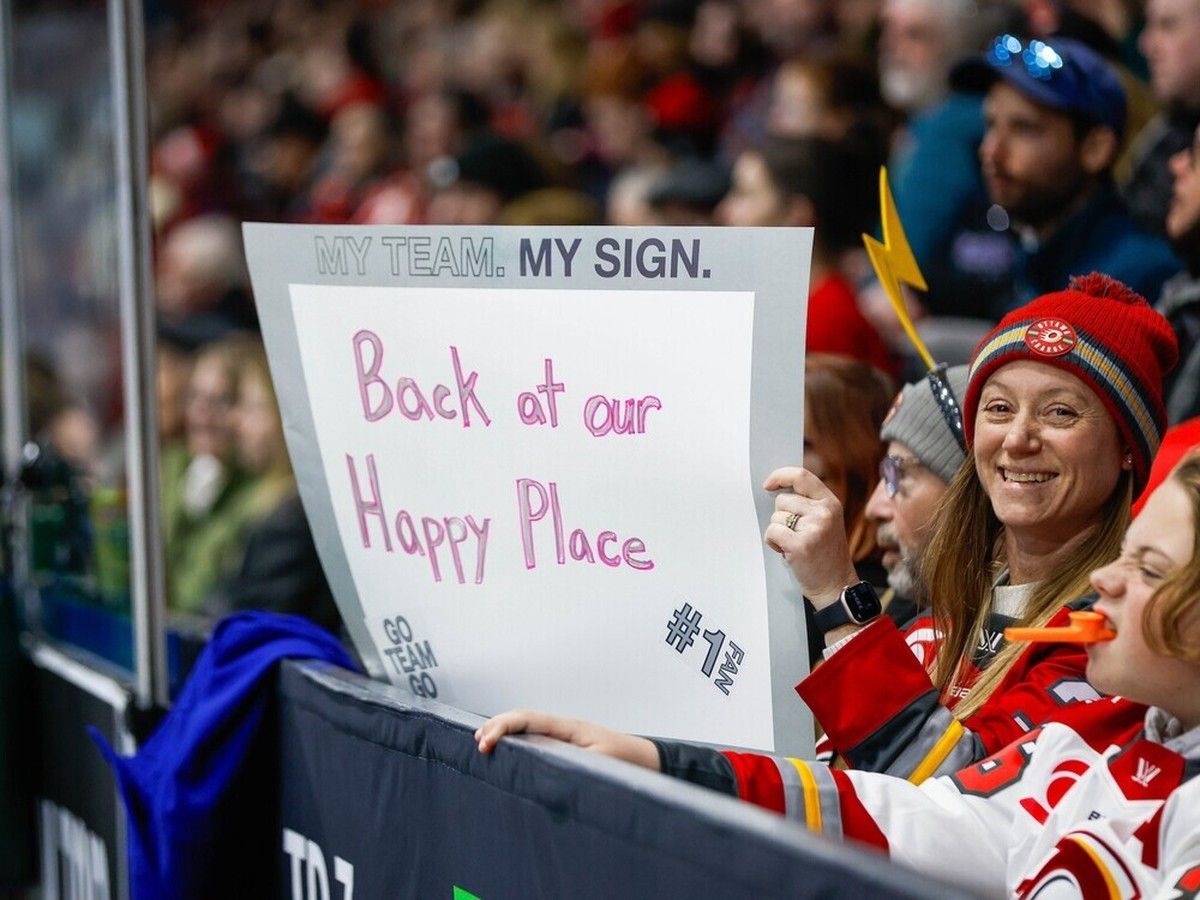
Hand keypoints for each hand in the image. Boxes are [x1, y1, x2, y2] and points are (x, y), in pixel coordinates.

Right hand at [474, 708, 660, 769]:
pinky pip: (534, 738)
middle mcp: (561, 728)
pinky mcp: (564, 748)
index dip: (502, 727)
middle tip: (477, 744)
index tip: (486, 743)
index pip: (526, 718)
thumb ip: (573, 767)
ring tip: (483, 745)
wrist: (646, 761)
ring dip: (504, 732)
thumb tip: (543, 772)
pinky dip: (515, 741)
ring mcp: (562, 736)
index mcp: (567, 727)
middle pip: (521, 718)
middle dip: (496, 726)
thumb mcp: (599, 766)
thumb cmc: (626, 763)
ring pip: (525, 727)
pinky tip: (506, 753)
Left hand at [763, 466, 859, 609]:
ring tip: (795, 545)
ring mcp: (814, 528)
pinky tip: (788, 553)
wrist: (836, 586)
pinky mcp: (800, 545)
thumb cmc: (825, 555)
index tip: (768, 484)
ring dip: (778, 532)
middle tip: (797, 535)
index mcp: (830, 503)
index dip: (780, 475)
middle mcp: (824, 512)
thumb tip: (776, 490)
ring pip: (776, 518)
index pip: (802, 476)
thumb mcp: (826, 522)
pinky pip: (772, 532)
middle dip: (781, 517)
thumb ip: (808, 505)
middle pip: (782, 500)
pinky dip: (774, 543)